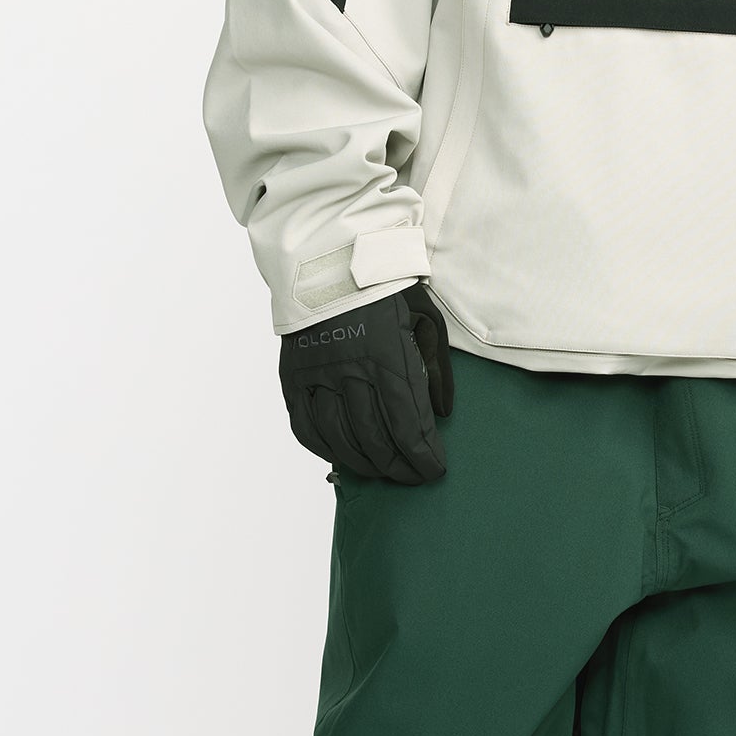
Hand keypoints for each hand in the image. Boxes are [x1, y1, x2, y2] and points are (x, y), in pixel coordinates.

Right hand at [279, 285, 453, 484]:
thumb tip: (442, 413)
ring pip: (340, 438)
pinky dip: (324, 449)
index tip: (434, 470)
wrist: (328, 258)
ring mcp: (317, 374)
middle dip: (399, 466)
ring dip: (365, 464)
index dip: (423, 456)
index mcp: (388, 354)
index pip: (408, 423)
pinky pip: (305, 427)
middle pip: (376, 438)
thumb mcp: (425, 317)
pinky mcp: (293, 375)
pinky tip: (341, 456)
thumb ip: (436, 367)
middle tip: (412, 476)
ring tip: (382, 472)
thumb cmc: (384, 287)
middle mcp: (351, 368)